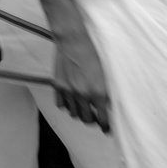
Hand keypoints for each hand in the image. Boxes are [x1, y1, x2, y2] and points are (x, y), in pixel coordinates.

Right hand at [40, 0, 110, 133]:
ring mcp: (68, 91)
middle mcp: (82, 94)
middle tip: (95, 116)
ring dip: (79, 112)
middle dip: (92, 120)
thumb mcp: (106, 73)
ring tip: (83, 107)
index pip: (103, 119)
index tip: (107, 128)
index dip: (106, 126)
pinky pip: (61, 104)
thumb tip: (109, 104)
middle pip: (86, 119)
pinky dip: (66, 104)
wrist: (73, 40)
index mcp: (98, 92)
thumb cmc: (93, 52)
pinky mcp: (58, 85)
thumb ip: (107, 91)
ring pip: (73, 113)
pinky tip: (71, 99)